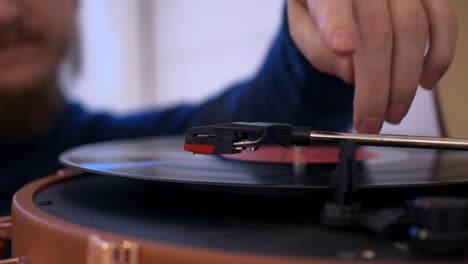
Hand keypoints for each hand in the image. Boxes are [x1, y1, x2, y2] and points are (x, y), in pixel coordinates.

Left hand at [287, 0, 457, 132]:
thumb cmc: (319, 9)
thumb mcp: (303, 26)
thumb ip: (316, 45)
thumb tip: (348, 72)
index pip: (332, 2)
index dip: (337, 24)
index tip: (343, 48)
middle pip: (377, 30)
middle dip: (376, 85)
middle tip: (370, 121)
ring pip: (412, 29)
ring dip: (405, 80)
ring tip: (393, 112)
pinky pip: (444, 21)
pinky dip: (438, 56)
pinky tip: (426, 83)